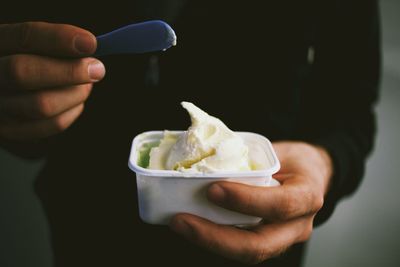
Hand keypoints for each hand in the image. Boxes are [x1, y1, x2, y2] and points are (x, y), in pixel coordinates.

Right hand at [0, 22, 104, 140]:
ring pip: (41, 105)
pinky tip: (76, 102)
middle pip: (22, 72)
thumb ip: (54, 44)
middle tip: (97, 69)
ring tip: (87, 85)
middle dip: (69, 71)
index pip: (24, 37)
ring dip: (75, 94)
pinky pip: (49, 126)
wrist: (8, 91)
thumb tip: (89, 46)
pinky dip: (71, 112)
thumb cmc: (30, 61)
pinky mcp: (9, 130)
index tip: (90, 43)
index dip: (59, 39)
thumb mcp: (32, 46)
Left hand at [170, 141, 332, 263]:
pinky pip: (239, 246)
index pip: (280, 205)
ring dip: (208, 241)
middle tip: (181, 220)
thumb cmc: (296, 162)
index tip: (213, 189)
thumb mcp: (281, 152)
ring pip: (246, 253)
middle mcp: (297, 226)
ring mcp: (282, 240)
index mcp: (307, 196)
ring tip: (180, 224)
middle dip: (215, 237)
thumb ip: (252, 158)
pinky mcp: (266, 242)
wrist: (312, 177)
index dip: (246, 200)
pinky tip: (192, 226)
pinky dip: (213, 238)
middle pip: (259, 245)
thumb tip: (207, 154)